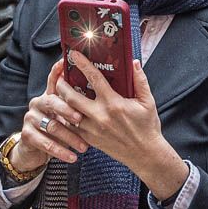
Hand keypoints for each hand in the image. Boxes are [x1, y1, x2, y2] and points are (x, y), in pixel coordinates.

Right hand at [9, 61, 92, 175]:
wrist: (34, 150)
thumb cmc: (59, 129)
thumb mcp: (67, 116)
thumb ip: (79, 104)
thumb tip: (105, 92)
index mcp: (51, 95)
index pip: (55, 78)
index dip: (59, 69)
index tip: (67, 62)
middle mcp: (39, 102)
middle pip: (53, 101)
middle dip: (68, 110)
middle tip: (81, 118)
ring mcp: (31, 117)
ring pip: (51, 125)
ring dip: (69, 137)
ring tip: (84, 147)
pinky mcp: (27, 134)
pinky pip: (44, 142)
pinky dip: (60, 151)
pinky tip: (73, 157)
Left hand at [56, 52, 187, 199]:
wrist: (145, 154)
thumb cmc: (147, 127)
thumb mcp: (148, 102)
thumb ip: (140, 80)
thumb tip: (134, 62)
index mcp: (114, 103)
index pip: (94, 78)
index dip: (82, 64)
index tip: (74, 54)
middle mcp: (100, 116)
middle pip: (72, 97)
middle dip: (62, 85)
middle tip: (59, 77)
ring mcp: (93, 129)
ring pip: (68, 113)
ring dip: (62, 101)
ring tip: (60, 92)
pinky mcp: (90, 140)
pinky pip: (72, 126)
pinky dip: (67, 117)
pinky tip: (67, 110)